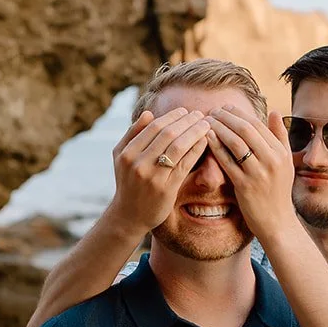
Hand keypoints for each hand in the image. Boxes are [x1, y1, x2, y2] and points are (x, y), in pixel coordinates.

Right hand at [109, 108, 211, 235]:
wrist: (129, 215)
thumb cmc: (128, 181)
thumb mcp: (121, 157)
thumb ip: (133, 134)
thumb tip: (149, 113)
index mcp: (127, 153)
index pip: (154, 127)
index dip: (172, 116)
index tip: (185, 111)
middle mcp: (138, 164)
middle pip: (168, 134)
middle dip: (187, 121)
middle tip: (200, 114)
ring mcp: (153, 177)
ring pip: (178, 147)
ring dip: (195, 132)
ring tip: (206, 125)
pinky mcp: (167, 189)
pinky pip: (185, 163)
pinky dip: (197, 149)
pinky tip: (205, 141)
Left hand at [207, 108, 296, 242]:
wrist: (277, 222)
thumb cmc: (278, 190)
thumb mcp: (286, 162)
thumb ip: (280, 136)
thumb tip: (274, 111)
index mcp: (281, 153)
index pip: (258, 124)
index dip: (239, 113)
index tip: (225, 107)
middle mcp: (272, 161)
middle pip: (246, 130)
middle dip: (227, 117)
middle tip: (213, 111)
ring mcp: (258, 174)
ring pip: (236, 143)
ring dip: (219, 128)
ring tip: (207, 121)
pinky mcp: (245, 186)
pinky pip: (227, 161)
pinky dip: (216, 147)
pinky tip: (207, 138)